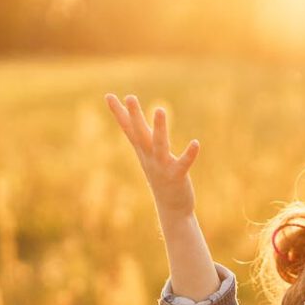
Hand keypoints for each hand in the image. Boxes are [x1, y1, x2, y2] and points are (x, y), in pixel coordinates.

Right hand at [106, 93, 200, 219]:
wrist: (171, 209)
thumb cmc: (161, 178)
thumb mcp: (149, 156)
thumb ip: (143, 138)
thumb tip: (134, 121)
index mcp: (143, 151)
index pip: (128, 129)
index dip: (119, 113)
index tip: (108, 95)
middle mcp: (149, 157)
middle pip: (140, 134)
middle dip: (135, 116)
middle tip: (130, 97)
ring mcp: (162, 167)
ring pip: (159, 145)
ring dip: (159, 128)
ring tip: (160, 109)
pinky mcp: (177, 176)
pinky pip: (183, 164)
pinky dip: (189, 154)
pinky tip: (196, 143)